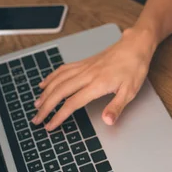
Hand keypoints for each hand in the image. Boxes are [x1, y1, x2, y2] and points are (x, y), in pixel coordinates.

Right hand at [33, 27, 156, 130]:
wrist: (134, 46)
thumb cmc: (134, 68)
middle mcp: (87, 75)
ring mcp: (84, 67)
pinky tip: (45, 83)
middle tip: (36, 119)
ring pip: (58, 80)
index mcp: (97, 85)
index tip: (50, 126)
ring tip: (37, 105)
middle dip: (46, 107)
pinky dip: (51, 77)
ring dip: (46, 93)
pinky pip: (63, 69)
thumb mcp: (130, 92)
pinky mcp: (84, 62)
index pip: (72, 103)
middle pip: (60, 92)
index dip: (59, 116)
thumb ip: (116, 107)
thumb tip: (107, 121)